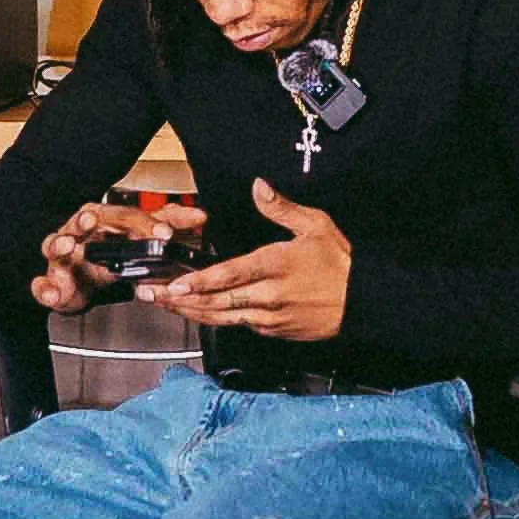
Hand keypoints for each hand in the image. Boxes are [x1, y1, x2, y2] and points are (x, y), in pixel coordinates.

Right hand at [31, 195, 208, 312]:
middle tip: (90, 219)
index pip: (127, 217)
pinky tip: (51, 291)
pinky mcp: (52, 282)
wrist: (82, 282)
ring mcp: (64, 257)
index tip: (165, 233)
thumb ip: (168, 225)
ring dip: (60, 243)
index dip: (145, 224)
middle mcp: (80, 233)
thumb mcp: (140, 237)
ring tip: (66, 244)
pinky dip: (44, 288)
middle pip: (82, 222)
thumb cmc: (107, 254)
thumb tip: (200, 216)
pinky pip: (42, 285)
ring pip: (56, 245)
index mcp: (104, 220)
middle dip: (84, 221)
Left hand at [143, 178, 352, 345]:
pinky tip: (199, 313)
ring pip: (223, 317)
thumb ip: (281, 208)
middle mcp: (270, 294)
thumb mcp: (316, 225)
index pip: (232, 275)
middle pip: (218, 301)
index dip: (201, 282)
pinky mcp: (275, 331)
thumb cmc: (341, 264)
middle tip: (154, 295)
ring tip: (167, 305)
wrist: (364, 302)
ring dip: (192, 312)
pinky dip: (215, 320)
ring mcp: (271, 316)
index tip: (176, 284)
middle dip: (182, 299)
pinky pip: (240, 326)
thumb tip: (259, 187)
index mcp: (277, 264)